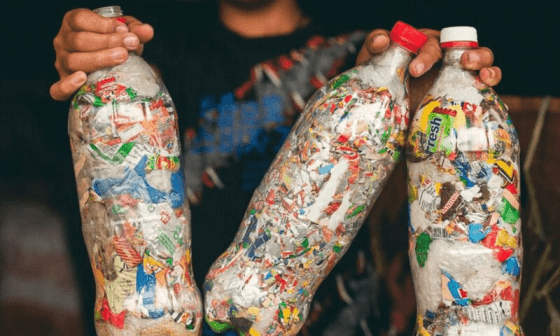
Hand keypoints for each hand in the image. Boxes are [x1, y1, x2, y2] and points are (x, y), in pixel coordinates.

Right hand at [50, 8, 153, 100]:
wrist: (107, 61)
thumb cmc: (113, 43)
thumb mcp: (123, 31)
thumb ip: (134, 29)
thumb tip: (147, 31)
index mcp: (73, 24)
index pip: (80, 20)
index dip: (102, 24)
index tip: (124, 30)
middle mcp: (63, 42)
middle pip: (79, 41)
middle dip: (108, 42)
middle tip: (131, 44)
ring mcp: (61, 63)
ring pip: (74, 62)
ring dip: (99, 59)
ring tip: (122, 57)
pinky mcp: (62, 84)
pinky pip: (58, 89)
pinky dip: (68, 85)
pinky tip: (83, 79)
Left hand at [356, 28, 500, 110]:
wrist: (392, 114)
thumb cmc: (383, 84)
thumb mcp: (373, 66)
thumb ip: (374, 47)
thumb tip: (383, 40)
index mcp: (423, 46)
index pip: (428, 43)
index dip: (424, 54)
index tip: (414, 71)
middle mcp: (444, 56)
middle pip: (460, 46)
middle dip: (465, 54)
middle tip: (461, 65)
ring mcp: (458, 72)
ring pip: (481, 56)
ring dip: (483, 59)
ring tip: (479, 72)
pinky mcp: (468, 89)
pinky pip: (487, 78)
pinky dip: (492, 76)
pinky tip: (487, 82)